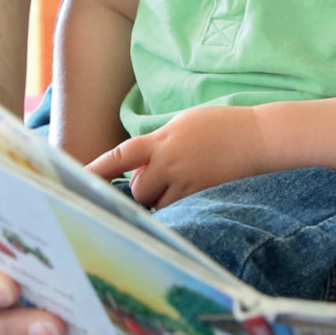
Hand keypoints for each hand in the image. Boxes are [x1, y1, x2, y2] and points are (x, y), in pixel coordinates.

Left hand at [86, 105, 269, 208]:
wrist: (260, 138)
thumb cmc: (223, 126)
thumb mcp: (184, 124)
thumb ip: (158, 142)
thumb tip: (138, 163)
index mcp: (163, 140)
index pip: (121, 156)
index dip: (96, 170)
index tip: (75, 179)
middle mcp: (170, 162)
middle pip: (138, 188)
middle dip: (144, 186)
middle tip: (163, 176)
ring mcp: (186, 183)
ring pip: (155, 203)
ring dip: (159, 198)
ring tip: (182, 182)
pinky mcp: (201, 198)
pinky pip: (176, 211)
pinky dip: (176, 205)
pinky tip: (191, 193)